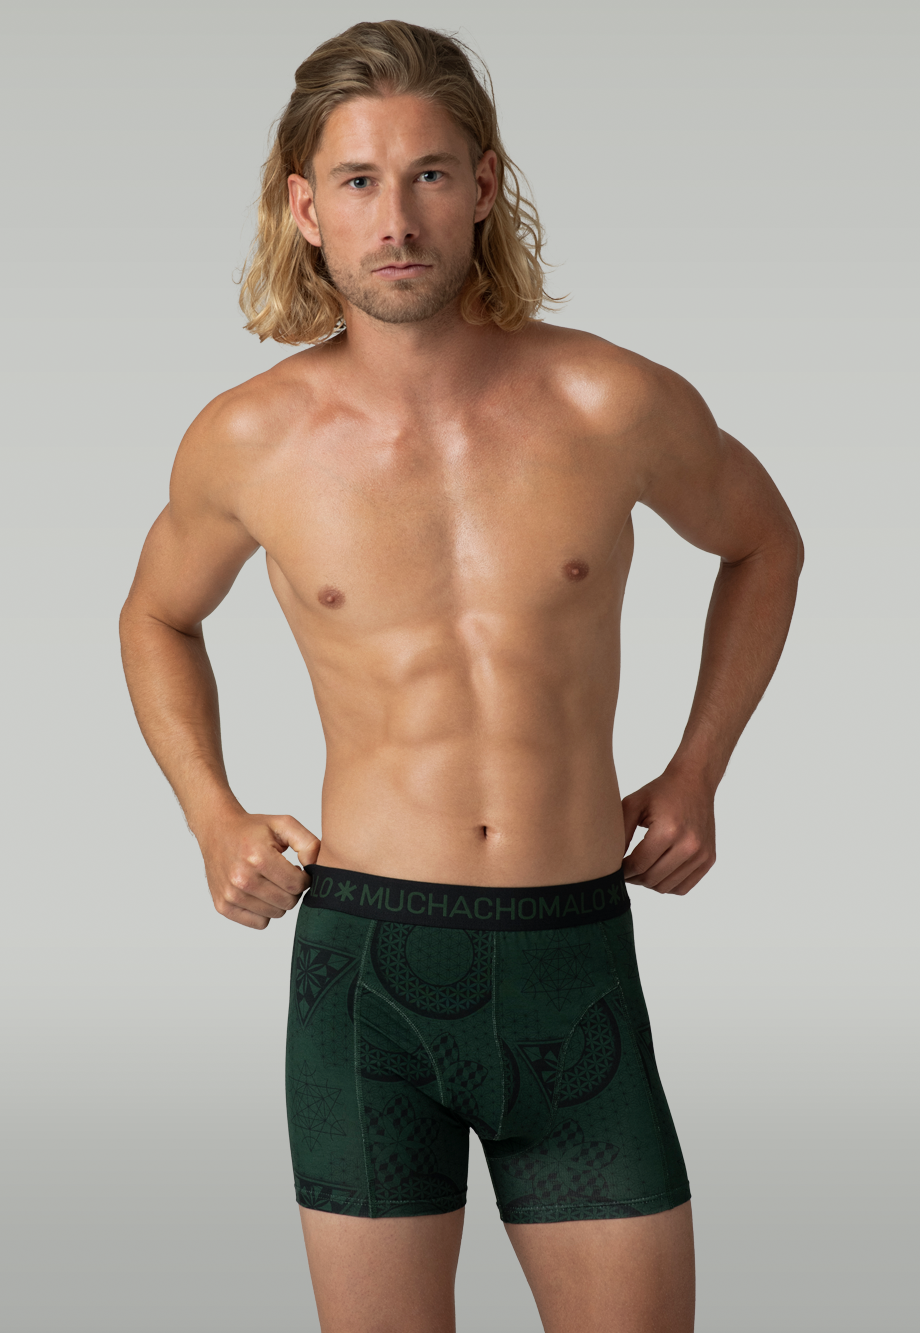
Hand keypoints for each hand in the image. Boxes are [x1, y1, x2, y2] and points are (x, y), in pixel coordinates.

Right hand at [196, 808, 320, 928]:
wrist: (217, 831)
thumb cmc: (253, 829)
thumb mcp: (284, 824)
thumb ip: (308, 843)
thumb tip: (315, 868)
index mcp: (258, 857)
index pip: (297, 885)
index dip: (304, 878)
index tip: (296, 869)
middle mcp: (242, 878)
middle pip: (288, 902)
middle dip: (292, 889)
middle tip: (283, 875)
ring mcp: (230, 895)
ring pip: (276, 914)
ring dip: (278, 900)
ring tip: (270, 881)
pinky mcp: (223, 906)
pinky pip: (260, 922)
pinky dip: (264, 911)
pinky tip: (258, 892)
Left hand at [620, 770, 715, 895]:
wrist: (694, 782)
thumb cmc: (661, 792)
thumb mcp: (633, 804)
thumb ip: (620, 833)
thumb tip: (611, 862)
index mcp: (669, 831)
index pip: (639, 864)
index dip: (623, 871)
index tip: (615, 868)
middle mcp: (689, 845)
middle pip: (652, 879)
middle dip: (634, 878)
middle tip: (626, 870)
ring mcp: (702, 854)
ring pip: (666, 887)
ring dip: (649, 883)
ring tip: (641, 869)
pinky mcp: (708, 859)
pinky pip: (683, 887)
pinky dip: (667, 885)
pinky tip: (658, 871)